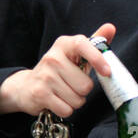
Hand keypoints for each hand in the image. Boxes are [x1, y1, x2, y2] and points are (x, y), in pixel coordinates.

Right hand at [0, 23, 115, 116]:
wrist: (26, 85)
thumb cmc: (60, 69)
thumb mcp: (76, 54)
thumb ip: (95, 43)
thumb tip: (111, 27)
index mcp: (64, 44)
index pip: (82, 45)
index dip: (97, 58)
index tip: (107, 71)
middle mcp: (52, 58)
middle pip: (86, 85)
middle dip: (84, 90)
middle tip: (73, 84)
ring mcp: (45, 76)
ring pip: (78, 99)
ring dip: (75, 100)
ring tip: (64, 92)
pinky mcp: (39, 93)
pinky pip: (67, 109)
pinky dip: (66, 109)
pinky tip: (57, 100)